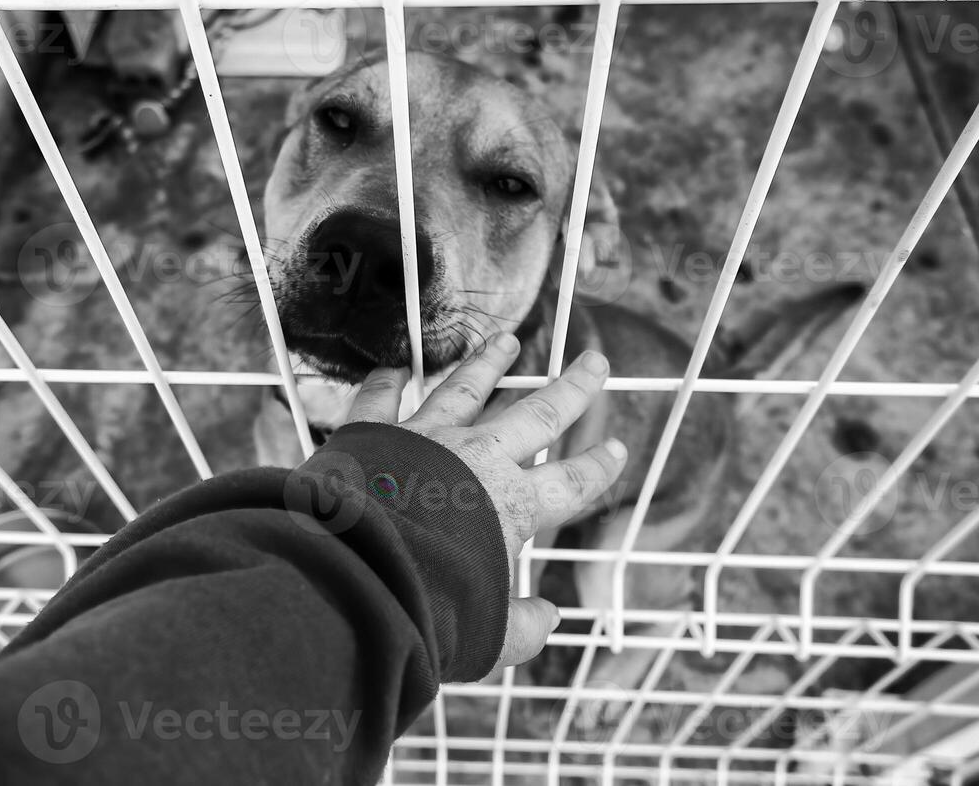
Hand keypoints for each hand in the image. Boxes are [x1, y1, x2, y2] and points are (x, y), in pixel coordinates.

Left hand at [342, 332, 625, 671]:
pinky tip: (392, 368)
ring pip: (466, 389)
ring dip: (489, 364)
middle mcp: (477, 460)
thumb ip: (522, 628)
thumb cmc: (430, 608)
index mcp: (513, 506)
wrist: (362, 572)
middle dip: (572, 388)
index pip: (570, 483)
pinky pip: (382, 400)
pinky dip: (386, 383)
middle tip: (596, 362)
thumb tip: (548, 619)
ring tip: (507, 341)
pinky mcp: (373, 434)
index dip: (597, 468)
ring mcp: (426, 439)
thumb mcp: (489, 637)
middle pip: (537, 415)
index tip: (617, 448)